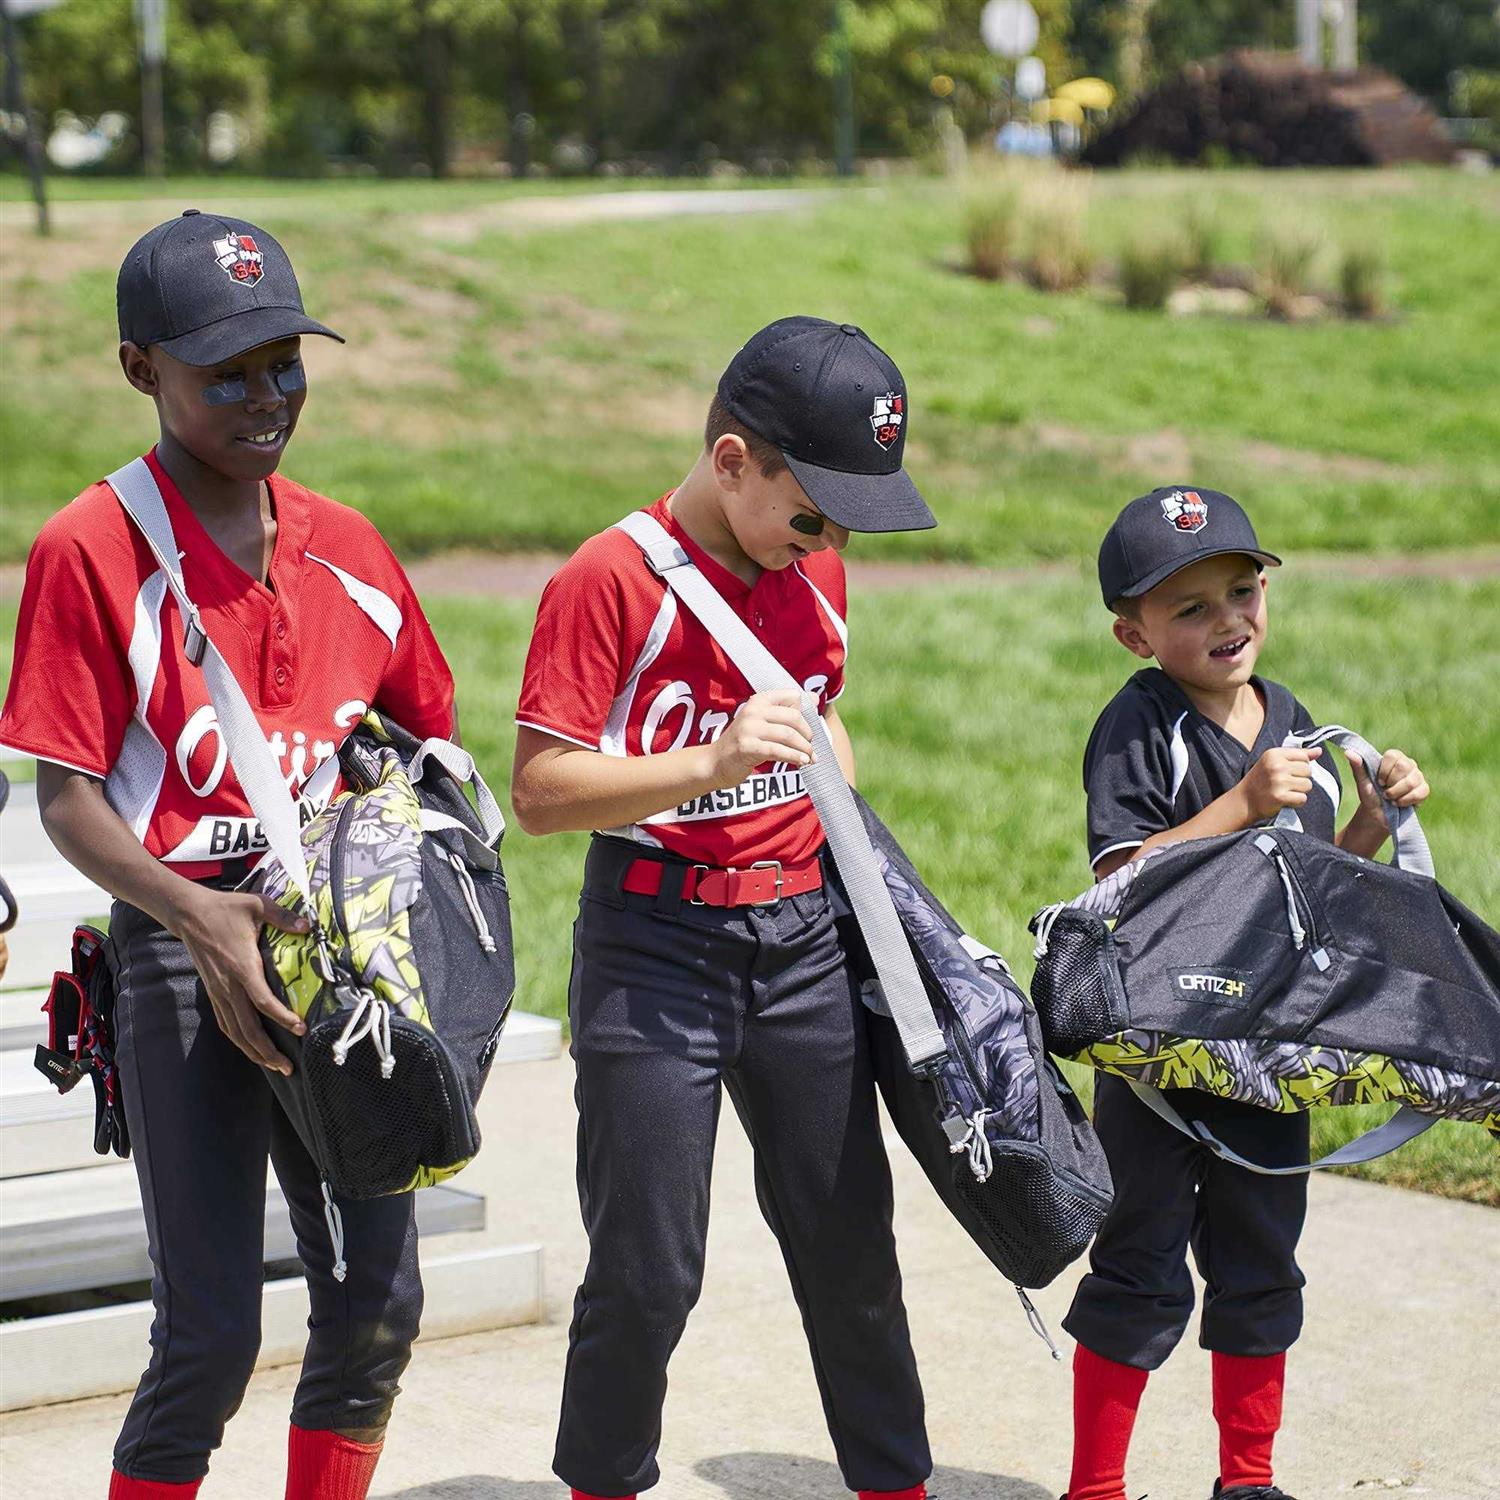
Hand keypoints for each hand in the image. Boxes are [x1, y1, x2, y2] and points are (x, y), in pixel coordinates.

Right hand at [174, 887, 309, 1074]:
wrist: (189, 914)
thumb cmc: (226, 909)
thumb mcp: (258, 906)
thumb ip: (284, 917)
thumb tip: (308, 925)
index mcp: (242, 968)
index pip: (263, 1002)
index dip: (282, 1018)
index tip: (300, 1028)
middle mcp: (229, 986)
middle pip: (248, 1029)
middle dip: (268, 1051)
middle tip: (289, 1067)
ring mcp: (218, 992)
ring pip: (235, 1032)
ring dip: (254, 1052)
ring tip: (274, 1066)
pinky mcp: (213, 993)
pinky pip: (226, 1024)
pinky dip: (239, 1040)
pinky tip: (252, 1049)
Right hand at [708, 689, 814, 787]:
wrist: (715, 763)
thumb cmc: (744, 743)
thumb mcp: (762, 723)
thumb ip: (787, 711)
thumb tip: (815, 698)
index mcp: (759, 701)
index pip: (793, 696)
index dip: (807, 712)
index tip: (811, 727)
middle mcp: (753, 711)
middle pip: (794, 717)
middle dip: (807, 733)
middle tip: (810, 745)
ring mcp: (749, 729)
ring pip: (788, 735)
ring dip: (804, 748)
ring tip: (810, 757)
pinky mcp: (747, 747)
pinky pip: (778, 751)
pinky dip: (794, 757)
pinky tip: (802, 762)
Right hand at [1239, 746, 1322, 820]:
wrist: (1244, 800)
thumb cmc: (1261, 780)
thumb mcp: (1274, 762)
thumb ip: (1297, 755)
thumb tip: (1319, 751)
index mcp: (1274, 754)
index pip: (1304, 757)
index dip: (1300, 766)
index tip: (1288, 772)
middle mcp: (1276, 766)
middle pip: (1308, 771)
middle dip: (1300, 779)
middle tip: (1285, 784)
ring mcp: (1278, 781)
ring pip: (1307, 785)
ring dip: (1299, 791)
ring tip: (1285, 791)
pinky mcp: (1280, 797)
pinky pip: (1302, 798)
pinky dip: (1296, 802)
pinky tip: (1285, 800)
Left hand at [1348, 747, 1428, 819]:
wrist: (1379, 814)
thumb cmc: (1370, 795)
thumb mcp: (1362, 782)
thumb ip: (1357, 766)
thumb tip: (1348, 752)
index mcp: (1393, 758)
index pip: (1393, 755)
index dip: (1384, 770)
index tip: (1378, 781)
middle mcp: (1408, 764)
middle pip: (1403, 766)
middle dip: (1391, 783)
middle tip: (1384, 791)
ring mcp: (1418, 776)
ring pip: (1412, 781)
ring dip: (1396, 793)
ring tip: (1390, 798)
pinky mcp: (1424, 789)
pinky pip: (1420, 792)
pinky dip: (1406, 801)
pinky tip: (1399, 803)